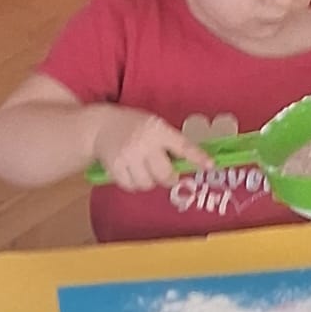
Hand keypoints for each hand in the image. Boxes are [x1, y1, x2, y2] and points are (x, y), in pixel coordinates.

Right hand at [92, 108, 212, 190]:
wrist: (100, 126)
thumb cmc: (133, 126)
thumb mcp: (154, 125)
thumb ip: (170, 141)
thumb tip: (190, 163)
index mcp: (157, 129)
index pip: (182, 146)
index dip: (197, 157)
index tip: (210, 165)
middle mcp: (143, 143)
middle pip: (165, 174)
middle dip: (170, 178)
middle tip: (168, 175)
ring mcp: (128, 156)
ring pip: (148, 184)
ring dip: (150, 182)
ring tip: (146, 170)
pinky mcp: (115, 167)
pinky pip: (131, 187)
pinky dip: (135, 184)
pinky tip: (133, 173)